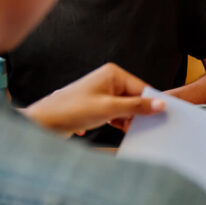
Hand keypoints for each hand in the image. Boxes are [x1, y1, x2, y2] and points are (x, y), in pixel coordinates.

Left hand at [22, 63, 164, 136]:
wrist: (43, 123)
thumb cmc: (71, 110)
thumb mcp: (108, 109)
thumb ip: (136, 107)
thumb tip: (160, 104)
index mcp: (113, 74)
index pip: (142, 88)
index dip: (151, 104)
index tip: (162, 118)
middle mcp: (109, 80)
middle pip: (135, 97)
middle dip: (138, 113)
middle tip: (143, 128)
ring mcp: (103, 92)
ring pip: (126, 107)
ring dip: (128, 119)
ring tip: (127, 130)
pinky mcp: (97, 104)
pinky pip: (117, 112)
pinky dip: (119, 121)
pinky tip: (119, 130)